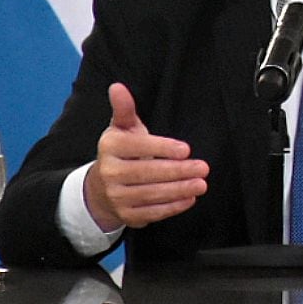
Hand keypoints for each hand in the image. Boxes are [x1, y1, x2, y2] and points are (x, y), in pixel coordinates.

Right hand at [83, 83, 209, 231]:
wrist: (99, 190)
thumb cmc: (120, 153)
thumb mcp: (121, 128)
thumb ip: (124, 109)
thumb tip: (118, 87)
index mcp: (110, 147)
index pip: (138, 147)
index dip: (162, 148)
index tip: (186, 149)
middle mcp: (109, 173)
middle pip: (147, 172)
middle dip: (178, 171)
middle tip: (202, 167)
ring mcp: (116, 197)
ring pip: (151, 194)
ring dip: (179, 189)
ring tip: (201, 183)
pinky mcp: (126, 216)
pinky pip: (152, 212)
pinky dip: (172, 207)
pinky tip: (189, 199)